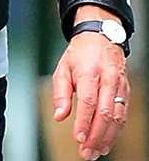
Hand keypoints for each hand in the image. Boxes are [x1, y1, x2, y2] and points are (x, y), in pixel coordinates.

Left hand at [52, 7, 128, 159]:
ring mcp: (119, 85)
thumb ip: (60, 92)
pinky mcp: (126, 91)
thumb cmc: (80, 53)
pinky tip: (107, 141)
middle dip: (96, 136)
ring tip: (96, 151)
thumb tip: (59, 115)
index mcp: (89, 71)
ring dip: (107, 138)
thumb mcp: (63, 67)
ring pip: (117, 117)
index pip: (88, 101)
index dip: (84, 122)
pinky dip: (116, 131)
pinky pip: (123, 115)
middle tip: (86, 152)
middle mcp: (107, 78)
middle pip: (105, 112)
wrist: (101, 36)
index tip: (79, 138)